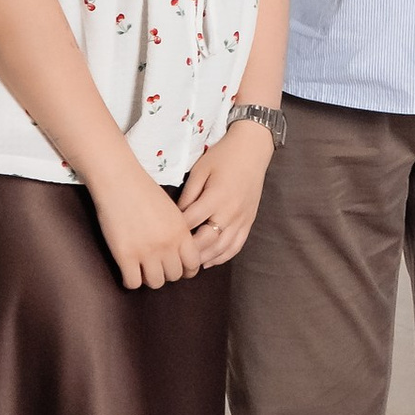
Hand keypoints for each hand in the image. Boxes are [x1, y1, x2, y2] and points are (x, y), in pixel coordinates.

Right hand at [93, 161, 203, 290]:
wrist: (119, 181)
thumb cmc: (144, 192)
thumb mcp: (172, 211)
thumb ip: (178, 231)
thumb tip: (180, 251)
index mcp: (181, 232)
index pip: (193, 264)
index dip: (187, 270)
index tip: (178, 268)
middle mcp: (167, 244)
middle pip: (174, 276)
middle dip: (167, 273)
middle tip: (157, 267)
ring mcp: (146, 252)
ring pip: (155, 283)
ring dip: (149, 279)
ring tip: (142, 270)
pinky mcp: (125, 256)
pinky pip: (132, 283)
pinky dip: (130, 280)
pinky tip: (127, 271)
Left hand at [178, 118, 272, 264]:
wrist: (253, 149)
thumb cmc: (223, 156)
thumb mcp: (200, 170)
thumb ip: (188, 195)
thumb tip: (177, 216)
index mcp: (216, 197)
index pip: (190, 222)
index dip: (174, 230)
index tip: (161, 236)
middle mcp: (230, 212)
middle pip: (205, 241)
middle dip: (187, 252)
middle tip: (170, 259)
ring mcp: (242, 219)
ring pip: (221, 248)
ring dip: (204, 259)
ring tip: (187, 266)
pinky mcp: (249, 222)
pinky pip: (236, 246)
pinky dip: (222, 257)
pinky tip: (209, 262)